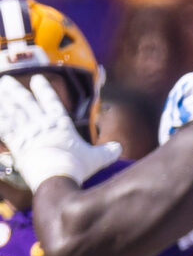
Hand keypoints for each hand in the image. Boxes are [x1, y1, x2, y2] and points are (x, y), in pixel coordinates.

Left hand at [0, 75, 117, 193]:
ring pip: (12, 111)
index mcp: (60, 123)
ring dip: (4, 99)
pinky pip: (3, 127)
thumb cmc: (76, 167)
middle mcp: (42, 123)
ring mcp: (27, 132)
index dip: (43, 89)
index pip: (51, 100)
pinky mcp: (15, 143)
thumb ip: (107, 152)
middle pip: (25, 102)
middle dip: (15, 91)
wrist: (55, 176)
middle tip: (6, 81)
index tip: (37, 79)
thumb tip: (119, 148)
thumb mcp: (96, 158)